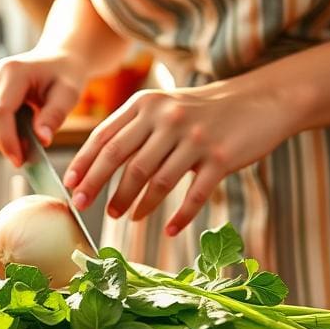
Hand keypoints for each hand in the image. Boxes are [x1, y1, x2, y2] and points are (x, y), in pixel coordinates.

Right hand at [0, 50, 85, 165]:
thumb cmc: (66, 76)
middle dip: (7, 144)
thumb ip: (54, 116)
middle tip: (29, 158)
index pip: (0, 112)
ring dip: (5, 140)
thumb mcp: (69, 94)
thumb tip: (42, 140)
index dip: (7, 140)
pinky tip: (21, 130)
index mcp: (13, 71)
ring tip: (29, 142)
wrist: (57, 60)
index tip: (20, 162)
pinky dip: (2, 133)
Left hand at [63, 81, 291, 235]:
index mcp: (146, 104)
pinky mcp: (221, 158)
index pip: (105, 136)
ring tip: (123, 217)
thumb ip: (131, 129)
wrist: (259, 99)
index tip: (70, 185)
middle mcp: (167, 118)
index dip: (84, 163)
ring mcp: (195, 138)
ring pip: (155, 180)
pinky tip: (169, 229)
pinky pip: (194, 195)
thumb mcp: (162, 107)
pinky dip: (180, 216)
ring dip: (134, 204)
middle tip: (82, 205)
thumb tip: (93, 166)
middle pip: (123, 159)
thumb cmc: (200, 110)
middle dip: (98, 185)